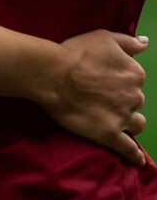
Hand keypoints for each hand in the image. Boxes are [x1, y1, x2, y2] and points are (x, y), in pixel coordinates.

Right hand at [51, 31, 147, 165]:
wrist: (55, 75)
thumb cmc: (77, 53)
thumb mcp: (105, 37)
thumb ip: (129, 42)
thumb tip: (145, 43)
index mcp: (135, 74)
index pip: (135, 80)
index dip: (121, 81)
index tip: (106, 80)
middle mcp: (134, 96)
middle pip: (136, 102)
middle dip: (124, 101)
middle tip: (104, 99)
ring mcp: (123, 117)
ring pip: (136, 124)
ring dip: (130, 123)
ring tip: (118, 123)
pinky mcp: (109, 134)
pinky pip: (128, 149)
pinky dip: (134, 156)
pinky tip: (138, 162)